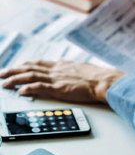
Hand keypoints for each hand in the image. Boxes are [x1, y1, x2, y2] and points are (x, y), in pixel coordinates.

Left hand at [0, 60, 124, 102]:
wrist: (105, 81)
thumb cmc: (99, 77)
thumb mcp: (83, 68)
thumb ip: (73, 68)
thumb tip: (69, 66)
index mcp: (63, 65)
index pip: (41, 63)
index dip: (27, 65)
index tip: (18, 66)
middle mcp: (57, 70)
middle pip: (31, 68)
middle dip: (15, 70)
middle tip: (3, 73)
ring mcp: (57, 78)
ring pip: (31, 76)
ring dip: (15, 79)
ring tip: (4, 82)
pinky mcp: (59, 89)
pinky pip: (39, 87)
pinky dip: (28, 88)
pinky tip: (19, 91)